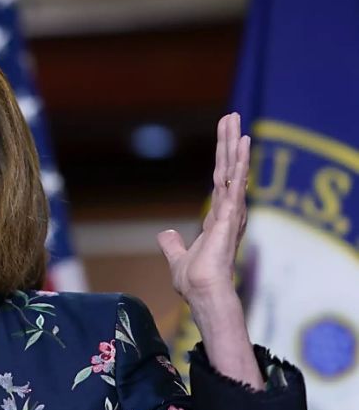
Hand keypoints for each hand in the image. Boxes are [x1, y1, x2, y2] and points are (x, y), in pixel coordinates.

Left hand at [157, 113, 249, 301]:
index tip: (227, 139)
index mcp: (218, 218)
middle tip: (230, 117)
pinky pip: (235, 181)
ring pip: (233, 170)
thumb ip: (173, 244)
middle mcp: (228, 211)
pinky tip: (244, 141)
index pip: (221, 180)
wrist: (202, 293)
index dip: (223, 159)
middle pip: (228, 169)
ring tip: (236, 120)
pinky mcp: (230, 214)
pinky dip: (240, 160)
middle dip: (228, 143)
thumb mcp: (178, 256)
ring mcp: (231, 211)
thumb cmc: (195, 281)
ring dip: (234, 144)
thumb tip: (165, 235)